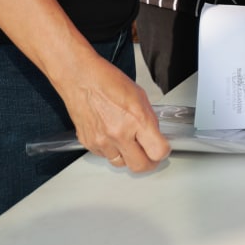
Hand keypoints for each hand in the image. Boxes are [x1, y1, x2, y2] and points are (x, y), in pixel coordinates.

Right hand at [56, 55, 169, 172]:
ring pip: (121, 164)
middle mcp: (119, 134)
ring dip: (127, 156)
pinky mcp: (89, 144)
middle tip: (150, 155)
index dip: (163, 151)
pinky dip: (111, 150)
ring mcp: (102, 141)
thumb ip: (148, 119)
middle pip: (140, 166)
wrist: (80, 78)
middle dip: (148, 162)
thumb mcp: (139, 96)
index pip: (158, 151)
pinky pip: (105, 156)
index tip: (162, 148)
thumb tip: (154, 135)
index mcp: (137, 119)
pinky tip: (111, 135)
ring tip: (127, 141)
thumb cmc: (108, 81)